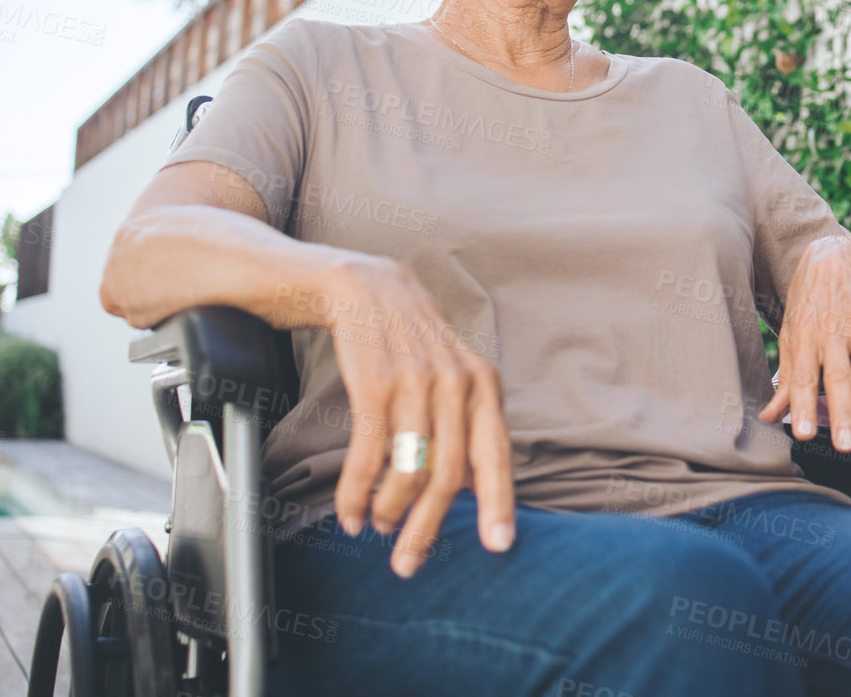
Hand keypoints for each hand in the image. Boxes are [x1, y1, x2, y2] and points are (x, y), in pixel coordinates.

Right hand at [316, 256, 514, 577]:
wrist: (362, 286)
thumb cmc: (408, 339)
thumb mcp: (450, 372)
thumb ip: (465, 422)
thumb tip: (471, 488)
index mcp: (484, 383)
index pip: (497, 455)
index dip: (499, 504)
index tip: (500, 547)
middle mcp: (457, 383)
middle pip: (449, 476)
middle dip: (427, 529)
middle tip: (408, 563)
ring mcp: (417, 382)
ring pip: (409, 471)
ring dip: (388, 511)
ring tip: (376, 526)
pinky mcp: (375, 384)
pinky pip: (368, 455)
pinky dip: (357, 493)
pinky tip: (350, 512)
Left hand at [757, 235, 850, 451]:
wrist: (837, 253)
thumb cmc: (810, 300)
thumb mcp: (791, 334)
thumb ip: (785, 379)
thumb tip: (769, 416)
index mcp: (805, 339)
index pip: (801, 377)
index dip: (802, 406)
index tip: (804, 434)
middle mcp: (832, 333)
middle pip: (838, 377)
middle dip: (843, 411)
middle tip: (847, 444)